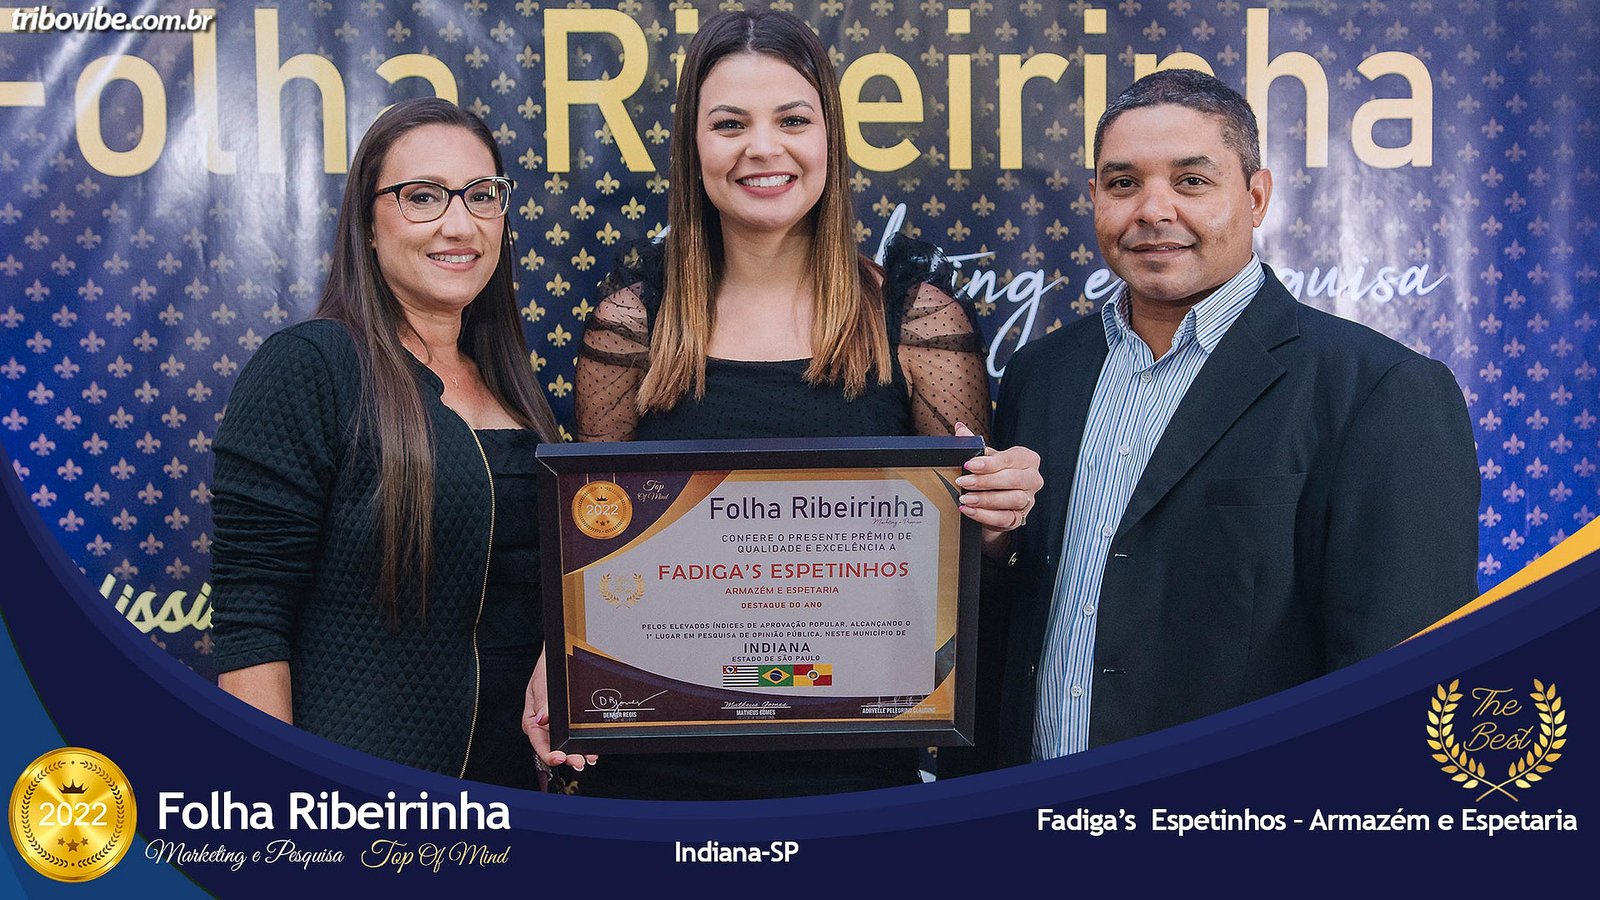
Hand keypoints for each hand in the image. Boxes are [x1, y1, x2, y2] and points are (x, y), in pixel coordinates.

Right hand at [522, 648, 597, 773]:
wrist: (559, 657)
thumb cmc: (545, 670)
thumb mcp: (541, 685)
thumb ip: (542, 703)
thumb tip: (541, 719)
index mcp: (531, 721)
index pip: (538, 743)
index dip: (549, 754)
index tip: (560, 757)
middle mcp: (543, 726)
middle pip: (554, 748)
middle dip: (567, 757)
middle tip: (579, 762)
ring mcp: (556, 726)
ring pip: (566, 744)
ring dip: (577, 752)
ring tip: (588, 757)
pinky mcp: (568, 723)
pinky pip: (574, 736)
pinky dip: (583, 743)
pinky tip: (590, 747)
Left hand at [953, 422, 1042, 556]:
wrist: (996, 503)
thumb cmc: (995, 476)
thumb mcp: (986, 459)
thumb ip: (973, 444)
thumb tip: (960, 428)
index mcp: (1027, 459)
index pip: (1010, 459)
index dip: (989, 463)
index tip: (969, 464)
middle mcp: (1032, 479)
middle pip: (1012, 479)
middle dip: (985, 481)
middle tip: (963, 481)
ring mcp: (1028, 500)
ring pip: (1011, 499)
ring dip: (985, 499)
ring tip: (965, 498)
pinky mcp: (1019, 518)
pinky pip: (1004, 518)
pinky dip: (985, 515)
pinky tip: (970, 510)